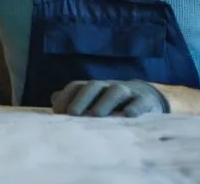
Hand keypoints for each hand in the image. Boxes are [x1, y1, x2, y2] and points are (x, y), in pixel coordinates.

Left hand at [51, 79, 169, 116]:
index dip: (66, 97)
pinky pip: (140, 101)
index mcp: (93, 87)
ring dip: (105, 102)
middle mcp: (107, 86)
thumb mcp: (93, 101)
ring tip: (97, 115)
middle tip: (73, 114)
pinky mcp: (145, 100)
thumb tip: (53, 100)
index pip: (76, 86)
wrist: (146, 97)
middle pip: (93, 86)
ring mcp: (127, 91)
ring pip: (116, 91)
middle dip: (82, 99)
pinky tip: (129, 114)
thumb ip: (73, 101)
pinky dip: (135, 106)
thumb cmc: (111, 103)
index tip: (57, 112)